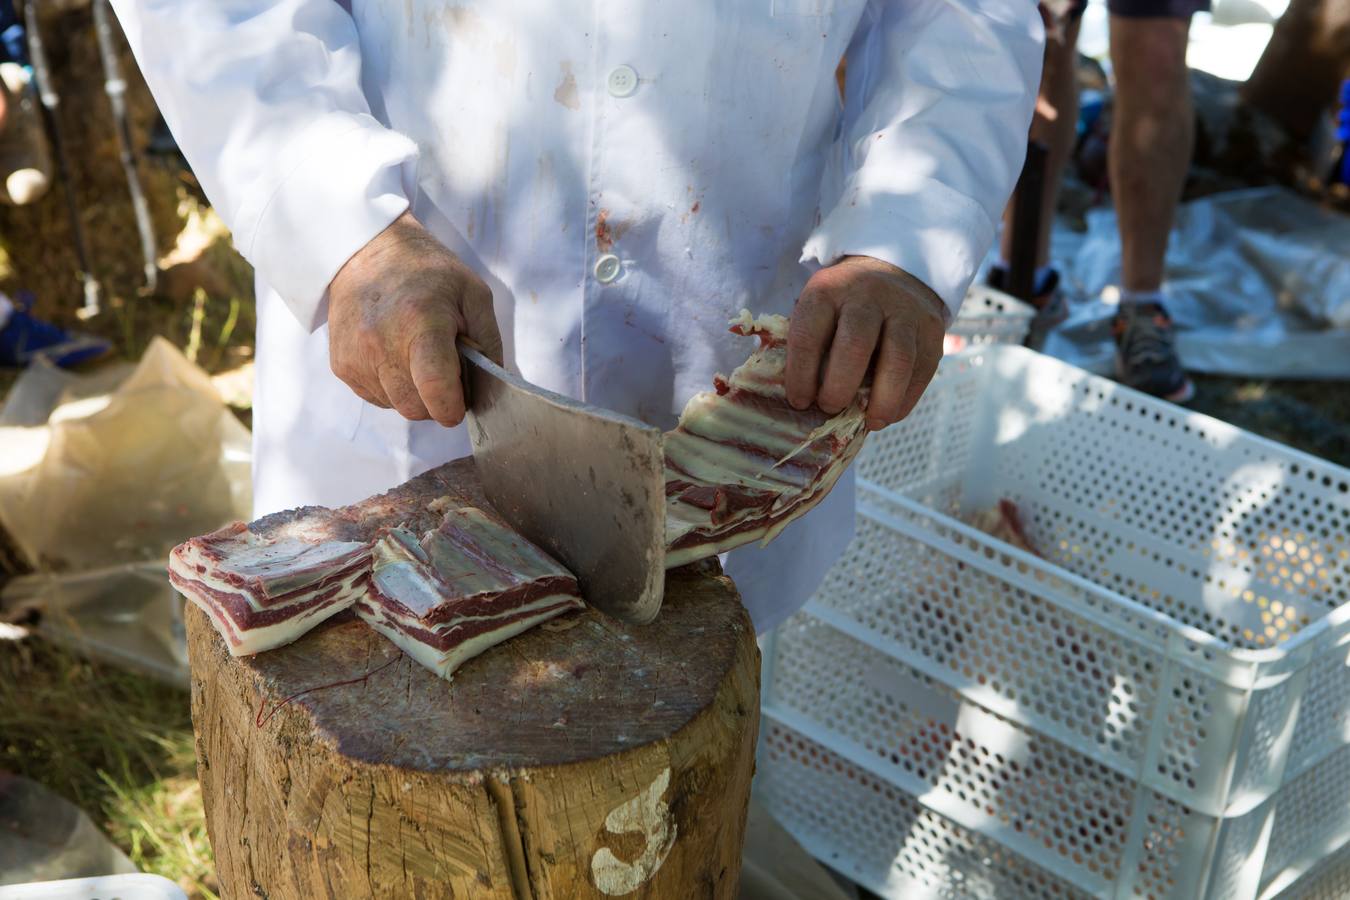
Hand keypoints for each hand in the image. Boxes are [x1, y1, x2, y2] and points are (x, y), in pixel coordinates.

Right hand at [328, 212, 502, 426]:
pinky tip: (397, 357)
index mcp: (420, 322)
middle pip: (415, 407)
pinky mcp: (341, 365)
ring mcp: (356, 356)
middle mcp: (381, 343)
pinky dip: (393, 388)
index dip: (452, 407)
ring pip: (396, 406)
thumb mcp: (473, 295)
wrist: (367, 251)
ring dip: (414, 394)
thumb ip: (488, 344)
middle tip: (445, 375)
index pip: (435, 388)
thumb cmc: (427, 272)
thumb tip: (491, 389)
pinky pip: (376, 397)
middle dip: (436, 402)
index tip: (460, 405)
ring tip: (418, 357)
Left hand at [785, 255, 944, 430]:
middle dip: (840, 387)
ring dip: (882, 400)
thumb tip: (806, 405)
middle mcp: (867, 295)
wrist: (893, 273)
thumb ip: (810, 349)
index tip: (799, 402)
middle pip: (856, 345)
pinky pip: (921, 371)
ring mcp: (905, 310)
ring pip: (898, 360)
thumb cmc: (843, 307)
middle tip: (831, 409)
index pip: (809, 335)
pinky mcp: (932, 330)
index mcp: (827, 291)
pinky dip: (905, 400)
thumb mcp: (818, 311)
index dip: (801, 375)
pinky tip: (889, 413)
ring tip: (870, 422)